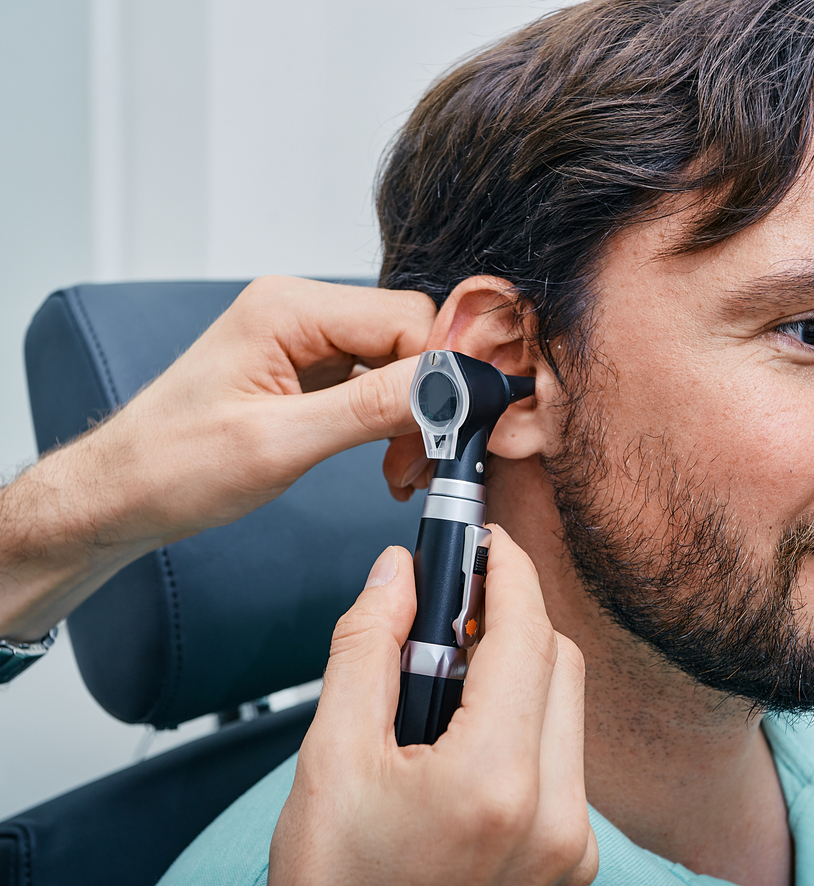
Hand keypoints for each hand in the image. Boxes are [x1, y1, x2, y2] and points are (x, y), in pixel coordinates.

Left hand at [0, 276, 434, 638]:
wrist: (122, 494)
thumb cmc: (171, 465)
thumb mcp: (279, 442)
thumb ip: (370, 408)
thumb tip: (448, 386)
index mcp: (287, 308)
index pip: (406, 317)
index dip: (438, 373)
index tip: (444, 430)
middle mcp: (298, 311)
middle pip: (408, 335)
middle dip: (427, 399)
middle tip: (418, 461)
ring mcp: (303, 340)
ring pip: (397, 361)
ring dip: (410, 416)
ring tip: (399, 468)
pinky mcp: (306, 369)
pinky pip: (374, 381)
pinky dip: (389, 421)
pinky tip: (386, 457)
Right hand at [270, 526, 597, 885]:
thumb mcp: (329, 762)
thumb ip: (366, 651)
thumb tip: (395, 575)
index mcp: (495, 785)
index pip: (527, 635)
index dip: (507, 571)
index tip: (486, 540)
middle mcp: (555, 818)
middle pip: (558, 664)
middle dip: (512, 618)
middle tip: (453, 606)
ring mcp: (571, 847)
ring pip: (566, 709)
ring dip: (518, 671)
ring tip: (444, 681)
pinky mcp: (570, 863)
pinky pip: (564, 758)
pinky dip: (526, 722)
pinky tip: (468, 733)